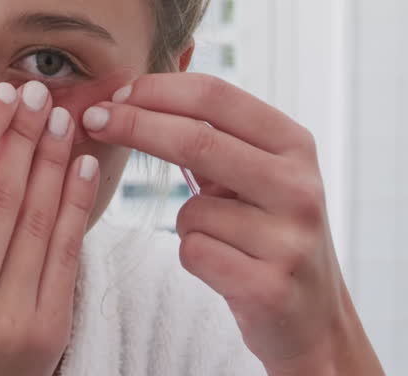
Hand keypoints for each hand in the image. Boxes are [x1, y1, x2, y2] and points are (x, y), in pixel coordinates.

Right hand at [0, 81, 99, 375]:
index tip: (2, 92)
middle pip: (1, 192)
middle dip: (24, 133)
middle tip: (39, 91)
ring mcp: (7, 315)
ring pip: (38, 217)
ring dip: (54, 158)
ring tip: (63, 118)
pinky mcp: (48, 330)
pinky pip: (67, 250)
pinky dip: (76, 201)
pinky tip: (82, 165)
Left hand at [82, 73, 384, 375]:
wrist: (315, 317)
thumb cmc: (267, 231)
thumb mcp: (256, 172)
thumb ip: (210, 135)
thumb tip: (132, 95)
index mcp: (295, 144)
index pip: (215, 97)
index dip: (157, 90)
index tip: (115, 95)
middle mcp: (299, 186)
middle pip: (197, 139)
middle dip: (134, 125)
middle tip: (92, 120)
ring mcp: (289, 238)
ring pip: (190, 210)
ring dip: (186, 223)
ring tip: (225, 240)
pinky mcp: (270, 286)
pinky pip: (193, 252)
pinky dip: (195, 256)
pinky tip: (227, 269)